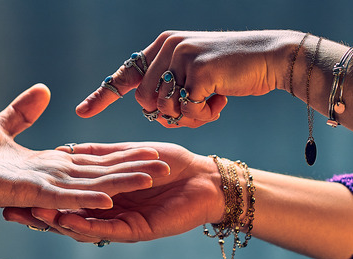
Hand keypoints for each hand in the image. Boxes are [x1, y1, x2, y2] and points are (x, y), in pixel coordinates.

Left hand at [0, 83, 169, 214]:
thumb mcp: (0, 126)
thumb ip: (22, 112)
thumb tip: (42, 90)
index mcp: (47, 167)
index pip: (91, 161)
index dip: (119, 157)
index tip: (147, 151)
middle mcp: (51, 181)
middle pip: (99, 176)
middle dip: (130, 171)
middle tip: (163, 167)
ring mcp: (42, 190)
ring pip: (89, 188)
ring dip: (118, 185)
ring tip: (148, 179)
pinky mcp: (30, 196)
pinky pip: (61, 200)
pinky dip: (84, 200)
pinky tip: (107, 199)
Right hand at [3, 142, 224, 242]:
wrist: (203, 177)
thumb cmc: (168, 162)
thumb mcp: (123, 152)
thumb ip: (95, 153)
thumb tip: (64, 148)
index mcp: (101, 195)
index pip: (61, 197)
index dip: (35, 195)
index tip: (7, 191)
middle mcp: (105, 212)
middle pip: (63, 216)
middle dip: (35, 215)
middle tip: (6, 211)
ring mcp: (118, 224)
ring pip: (80, 226)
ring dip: (54, 222)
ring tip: (30, 216)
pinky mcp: (134, 231)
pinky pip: (105, 230)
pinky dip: (85, 225)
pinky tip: (66, 221)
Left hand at [75, 30, 293, 128]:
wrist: (271, 58)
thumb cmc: (234, 73)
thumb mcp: (196, 74)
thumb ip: (172, 85)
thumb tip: (153, 109)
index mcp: (163, 46)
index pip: (127, 73)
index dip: (104, 95)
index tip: (81, 112)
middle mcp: (168, 47)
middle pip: (145, 101)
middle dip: (169, 115)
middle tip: (197, 110)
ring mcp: (181, 56)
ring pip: (163, 108)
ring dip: (187, 117)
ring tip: (211, 103)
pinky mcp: (197, 70)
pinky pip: (186, 110)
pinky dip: (203, 115)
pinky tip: (220, 102)